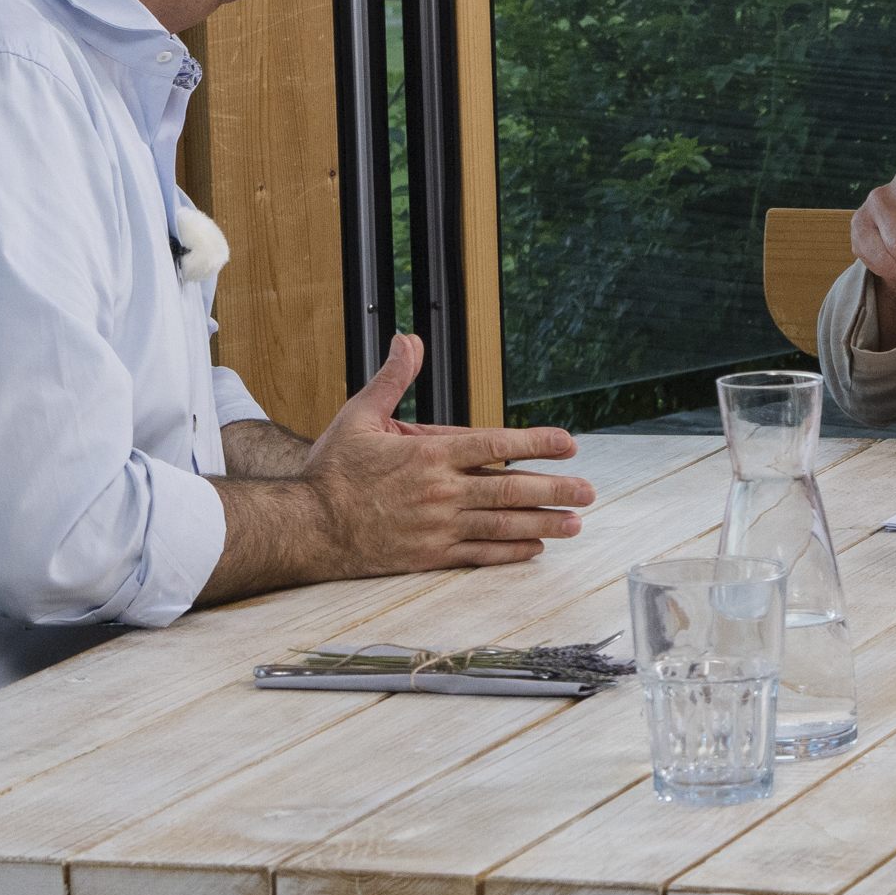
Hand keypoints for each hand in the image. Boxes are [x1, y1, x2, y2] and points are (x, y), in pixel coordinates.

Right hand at [302, 335, 592, 573]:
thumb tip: (408, 339)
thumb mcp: (359, 416)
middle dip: (555, 488)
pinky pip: (480, 554)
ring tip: (574, 522)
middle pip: (510, 489)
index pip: (495, 444)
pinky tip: (534, 549)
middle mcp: (441, 492)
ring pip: (502, 524)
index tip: (567, 443)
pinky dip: (510, 552)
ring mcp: (438, 526)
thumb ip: (392, 379)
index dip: (536, 443)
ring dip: (543, 523)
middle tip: (587, 490)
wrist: (308, 525)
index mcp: (429, 454)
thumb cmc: (332, 472)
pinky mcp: (430, 555)